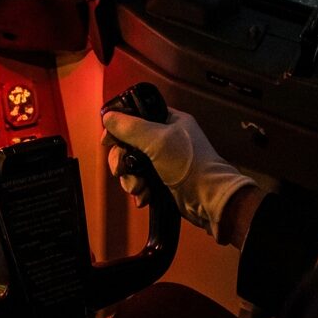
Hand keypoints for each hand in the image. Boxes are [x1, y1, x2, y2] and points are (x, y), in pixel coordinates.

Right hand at [102, 109, 255, 237]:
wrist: (209, 200)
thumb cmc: (189, 165)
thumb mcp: (157, 141)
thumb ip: (130, 127)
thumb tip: (108, 116)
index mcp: (169, 121)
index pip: (136, 117)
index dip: (119, 129)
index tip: (108, 141)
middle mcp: (165, 139)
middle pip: (129, 144)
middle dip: (122, 160)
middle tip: (120, 170)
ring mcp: (164, 161)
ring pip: (132, 165)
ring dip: (130, 178)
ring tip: (138, 188)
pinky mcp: (163, 181)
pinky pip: (141, 181)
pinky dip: (139, 189)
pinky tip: (144, 197)